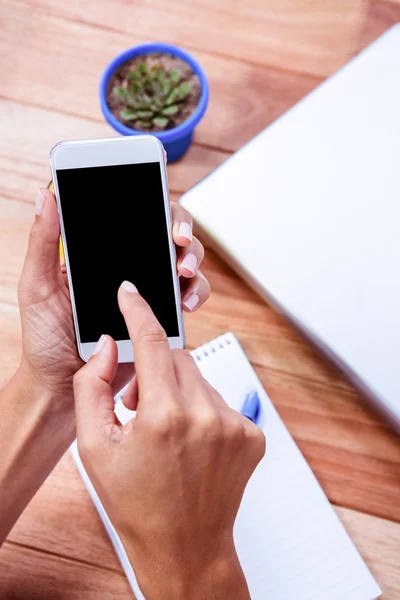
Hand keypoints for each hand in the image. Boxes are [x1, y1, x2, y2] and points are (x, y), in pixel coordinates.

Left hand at [17, 187, 209, 402]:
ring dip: (192, 261)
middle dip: (182, 232)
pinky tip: (185, 302)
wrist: (63, 388)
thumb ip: (43, 242)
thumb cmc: (45, 339)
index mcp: (102, 256)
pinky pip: (188, 298)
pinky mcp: (160, 318)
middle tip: (178, 241)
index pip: (134, 219)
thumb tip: (47, 196)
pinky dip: (195, 294)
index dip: (154, 209)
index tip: (160, 211)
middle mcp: (129, 270)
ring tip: (182, 273)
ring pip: (184, 263)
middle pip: (167, 235)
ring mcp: (147, 293)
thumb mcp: (37, 286)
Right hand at [74, 282, 264, 599]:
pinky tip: (192, 441)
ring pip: (200, 377)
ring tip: (167, 429)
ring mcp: (235, 425)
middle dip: (155, 368)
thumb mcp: (94, 448)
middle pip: (178, 357)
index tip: (132, 292)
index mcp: (164, 417)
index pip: (153, 341)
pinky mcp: (253, 434)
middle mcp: (207, 416)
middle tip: (139, 401)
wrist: (185, 546)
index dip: (138, 310)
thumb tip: (111, 347)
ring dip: (180, 389)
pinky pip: (222, 399)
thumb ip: (92, 387)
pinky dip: (203, 408)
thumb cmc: (137, 503)